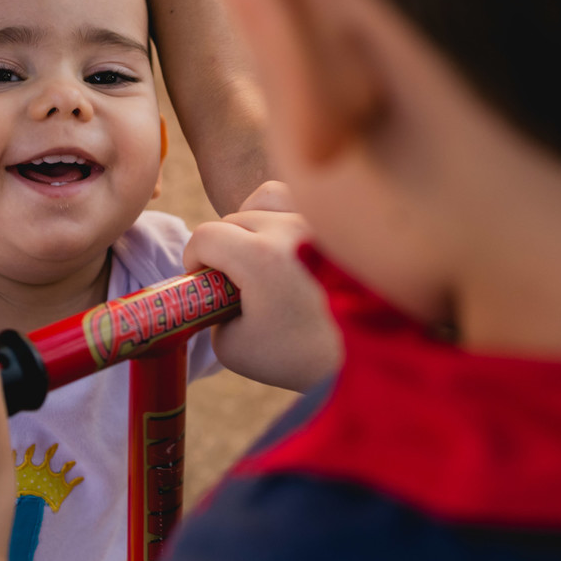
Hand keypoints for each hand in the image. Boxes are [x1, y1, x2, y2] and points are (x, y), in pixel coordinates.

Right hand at [184, 181, 339, 391]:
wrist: (367, 361)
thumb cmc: (298, 357)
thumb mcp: (232, 348)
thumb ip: (211, 312)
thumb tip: (212, 292)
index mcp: (260, 258)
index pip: (205, 236)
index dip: (193, 260)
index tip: (201, 283)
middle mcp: (290, 229)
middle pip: (233, 220)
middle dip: (223, 250)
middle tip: (232, 283)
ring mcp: (318, 223)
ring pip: (265, 199)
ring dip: (251, 222)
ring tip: (257, 252)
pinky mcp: (342, 227)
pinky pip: (302, 200)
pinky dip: (285, 213)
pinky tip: (286, 241)